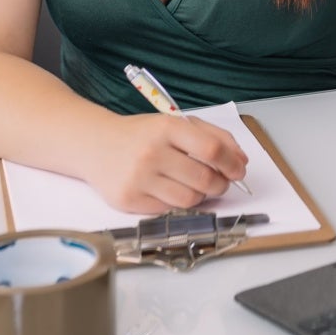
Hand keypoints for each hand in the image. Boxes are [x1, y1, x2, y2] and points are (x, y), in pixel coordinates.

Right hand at [87, 113, 248, 213]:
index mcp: (166, 128)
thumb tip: (241, 160)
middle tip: (221, 182)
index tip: (239, 170)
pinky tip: (172, 190)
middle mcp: (151, 152)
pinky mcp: (128, 200)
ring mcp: (138, 178)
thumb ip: (212, 137)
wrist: (95, 145)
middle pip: (204, 179)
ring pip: (190, 199)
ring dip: (201, 196)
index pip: (211, 149)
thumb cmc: (142, 135)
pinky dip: (177, 203)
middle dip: (221, 184)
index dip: (232, 163)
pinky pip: (168, 210)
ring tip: (196, 185)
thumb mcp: (174, 124)